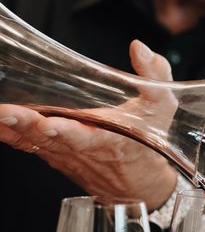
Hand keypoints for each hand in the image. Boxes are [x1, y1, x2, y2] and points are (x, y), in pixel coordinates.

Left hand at [0, 40, 177, 210]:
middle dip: (26, 125)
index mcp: (109, 139)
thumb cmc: (148, 140)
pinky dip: (8, 134)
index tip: (51, 125)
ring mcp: (63, 154)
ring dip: (10, 129)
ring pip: (32, 143)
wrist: (137, 184)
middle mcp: (82, 150)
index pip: (86, 137)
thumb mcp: (162, 106)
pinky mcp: (52, 154)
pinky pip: (26, 145)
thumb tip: (138, 47)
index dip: (68, 132)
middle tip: (5, 111)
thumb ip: (154, 74)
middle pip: (49, 139)